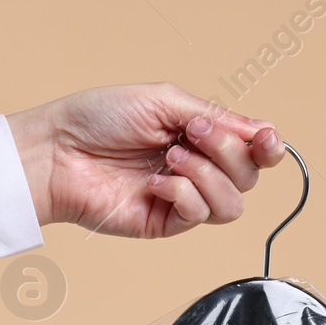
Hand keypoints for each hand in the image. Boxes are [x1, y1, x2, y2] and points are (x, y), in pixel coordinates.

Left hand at [5, 82, 287, 237]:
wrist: (57, 151)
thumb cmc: (97, 119)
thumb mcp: (163, 100)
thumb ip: (215, 115)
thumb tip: (260, 130)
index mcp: (199, 137)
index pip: (252, 151)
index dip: (268, 147)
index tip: (265, 139)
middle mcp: (196, 169)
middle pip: (248, 177)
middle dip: (227, 152)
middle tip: (190, 134)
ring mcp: (182, 199)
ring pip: (232, 205)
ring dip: (207, 176)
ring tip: (171, 158)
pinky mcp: (164, 224)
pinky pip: (198, 216)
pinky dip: (182, 194)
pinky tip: (154, 182)